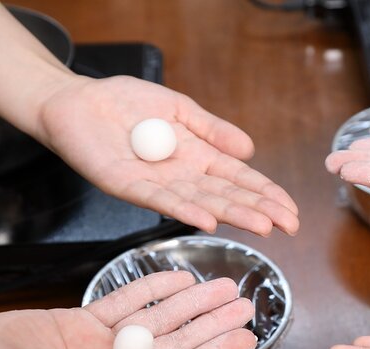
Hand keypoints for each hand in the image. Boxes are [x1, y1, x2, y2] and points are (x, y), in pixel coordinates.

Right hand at [0, 272, 255, 348]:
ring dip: (189, 301)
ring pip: (157, 319)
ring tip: (222, 285)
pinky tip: (177, 277)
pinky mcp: (82, 325)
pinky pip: (125, 302)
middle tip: (244, 302)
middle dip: (211, 322)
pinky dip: (150, 288)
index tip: (247, 335)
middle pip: (178, 343)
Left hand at [37, 74, 298, 236]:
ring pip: (201, 203)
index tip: (291, 210)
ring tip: (261, 226)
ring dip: (232, 215)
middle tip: (288, 226)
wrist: (78, 101)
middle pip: (227, 196)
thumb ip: (212, 129)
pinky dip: (184, 211)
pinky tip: (207, 221)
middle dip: (259, 210)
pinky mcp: (126, 185)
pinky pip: (159, 201)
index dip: (266, 194)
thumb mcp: (179, 108)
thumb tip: (248, 150)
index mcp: (197, 157)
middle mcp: (181, 176)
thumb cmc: (126, 102)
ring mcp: (156, 184)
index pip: (239, 179)